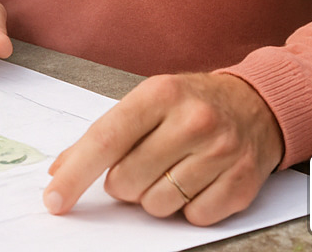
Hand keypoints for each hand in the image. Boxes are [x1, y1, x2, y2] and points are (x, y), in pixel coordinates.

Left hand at [43, 72, 283, 225]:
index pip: (106, 140)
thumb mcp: (148, 101)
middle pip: (127, 180)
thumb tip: (60, 171)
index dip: (75, 174)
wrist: (257, 105)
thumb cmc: (191, 103)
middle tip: (140, 165)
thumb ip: (104, 133)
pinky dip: (187, 207)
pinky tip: (197, 181)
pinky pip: (193, 218)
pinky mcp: (241, 183)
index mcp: (161, 94)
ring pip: (157, 205)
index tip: (54, 198)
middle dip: (122, 183)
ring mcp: (221, 152)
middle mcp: (193, 120)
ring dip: (154, 196)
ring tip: (172, 170)